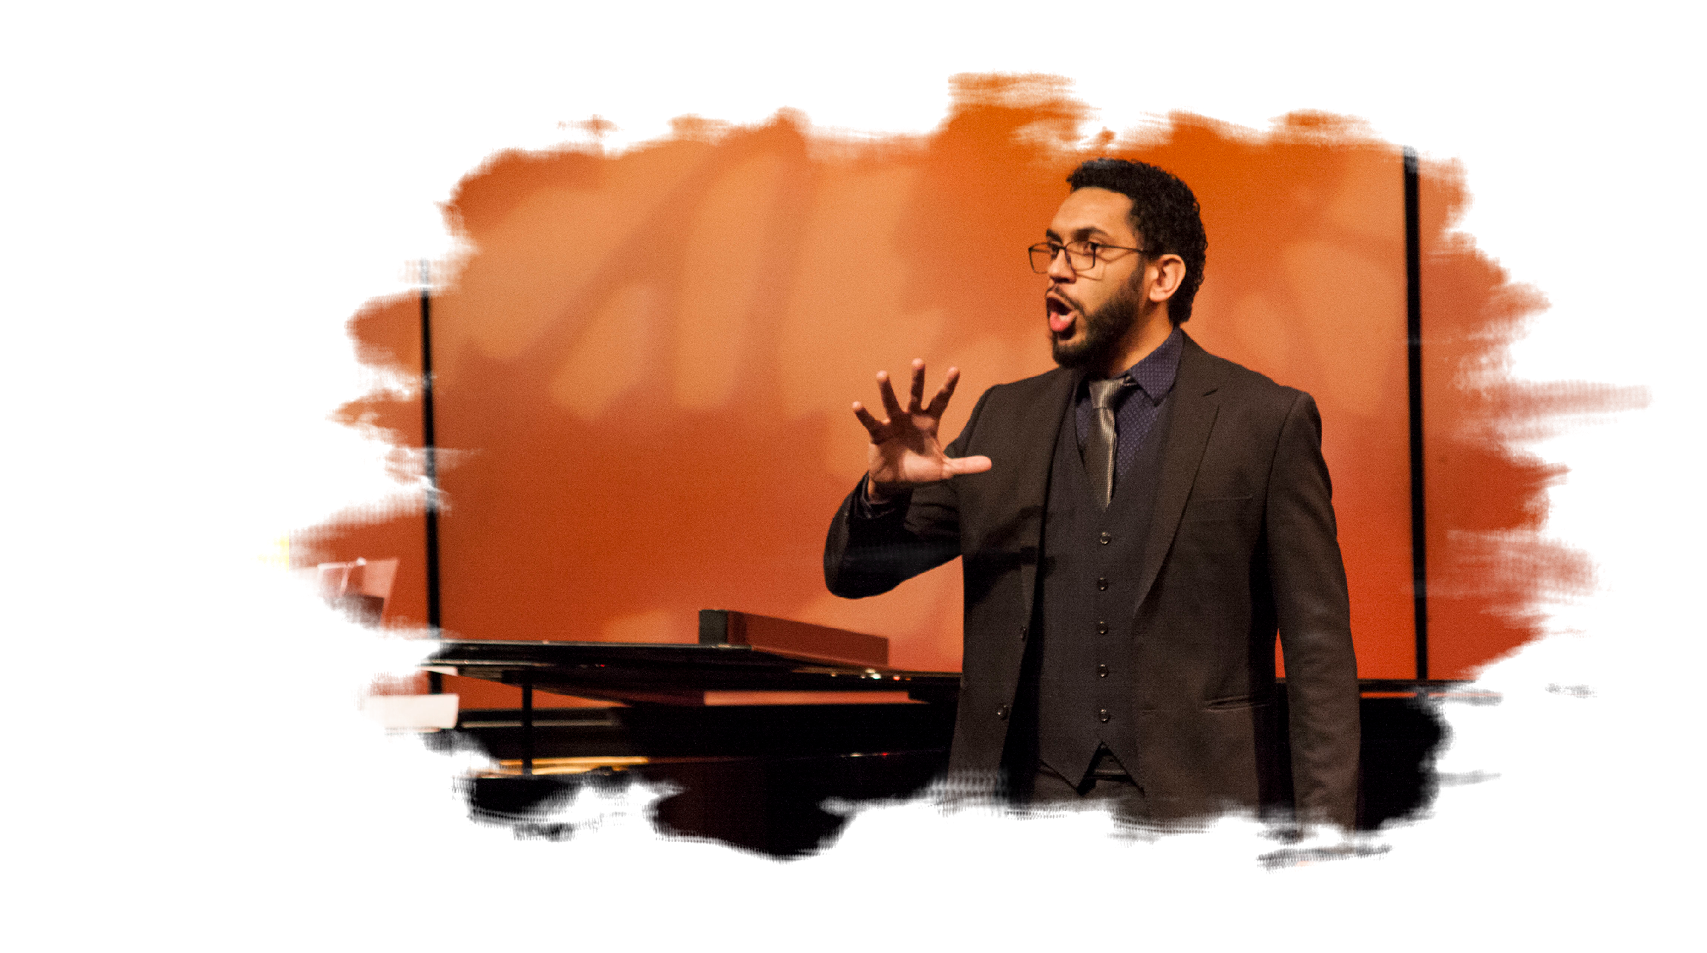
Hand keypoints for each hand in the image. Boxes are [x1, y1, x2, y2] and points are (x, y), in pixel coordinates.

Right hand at [852, 359, 991, 500]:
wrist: (896, 483)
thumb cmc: (921, 472)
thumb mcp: (945, 470)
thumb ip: (965, 465)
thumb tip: (990, 464)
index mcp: (929, 422)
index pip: (941, 401)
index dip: (947, 386)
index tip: (955, 370)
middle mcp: (911, 418)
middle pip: (916, 394)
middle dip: (918, 379)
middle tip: (919, 361)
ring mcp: (893, 423)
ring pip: (891, 403)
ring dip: (887, 390)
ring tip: (882, 375)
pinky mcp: (878, 433)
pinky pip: (870, 422)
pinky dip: (863, 414)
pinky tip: (857, 405)